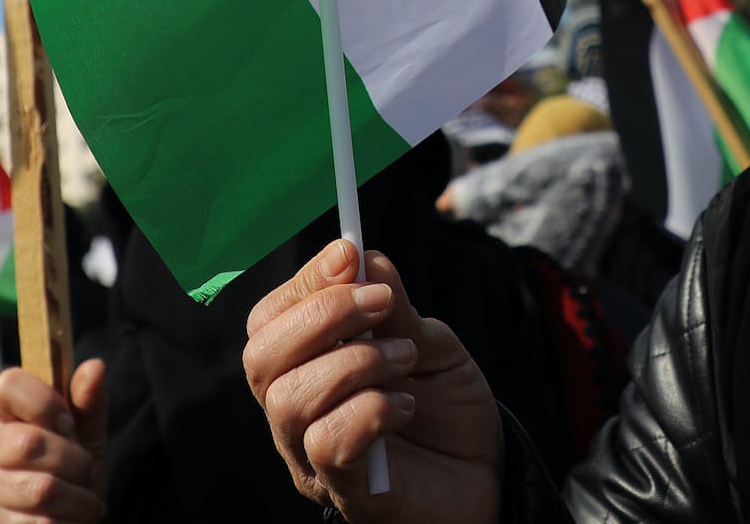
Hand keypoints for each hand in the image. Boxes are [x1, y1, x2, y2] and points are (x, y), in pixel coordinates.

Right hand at [0, 359, 107, 522]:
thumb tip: (95, 366)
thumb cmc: (74, 473)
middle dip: (74, 460)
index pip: (9, 385)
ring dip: (77, 499)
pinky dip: (66, 522)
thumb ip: (88, 403)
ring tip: (84, 501)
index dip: (45, 402)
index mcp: (5, 416)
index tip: (69, 424)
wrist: (66, 521)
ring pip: (39, 489)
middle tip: (88, 470)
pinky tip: (68, 520)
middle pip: (28, 442)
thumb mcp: (87, 436)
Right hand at [245, 240, 500, 523]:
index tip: (348, 255)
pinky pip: (328, 444)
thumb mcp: (428, 345)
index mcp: (307, 369)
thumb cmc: (449, 408)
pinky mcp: (345, 494)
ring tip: (406, 360)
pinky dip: (371, 410)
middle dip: (323, 316)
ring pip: (289, 400)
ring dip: (356, 363)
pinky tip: (407, 406)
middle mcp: (297, 416)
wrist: (488, 473)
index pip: (270, 321)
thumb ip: (396, 310)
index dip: (304, 282)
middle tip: (382, 305)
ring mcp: (313, 459)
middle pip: (261, 358)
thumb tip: (364, 257)